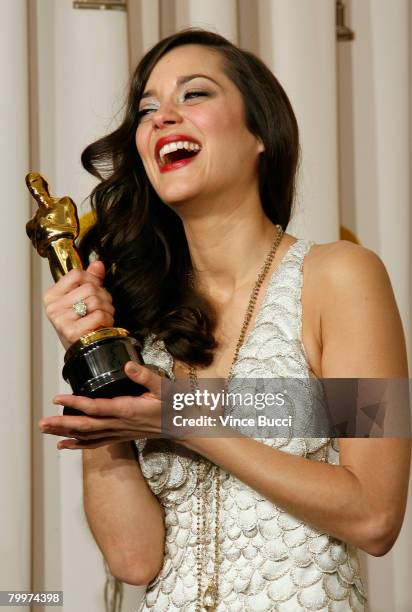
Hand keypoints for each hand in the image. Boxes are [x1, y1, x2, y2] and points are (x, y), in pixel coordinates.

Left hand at [39, 362, 162, 449]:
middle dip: (62, 424)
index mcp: (127, 409)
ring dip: (65, 433)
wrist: (182, 426)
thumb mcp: (163, 387)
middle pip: (85, 426)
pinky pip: (96, 443)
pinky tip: (64, 444)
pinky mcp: (120, 436)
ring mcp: (119, 432)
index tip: (58, 398)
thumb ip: (145, 376)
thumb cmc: (173, 405)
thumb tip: (128, 365)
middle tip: (41, 422)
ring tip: (46, 430)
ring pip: (87, 436)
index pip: (95, 407)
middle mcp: (120, 424)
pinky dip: (78, 445)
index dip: (75, 403)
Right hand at [43, 260, 114, 349]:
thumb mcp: (80, 300)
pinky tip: (102, 324)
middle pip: (89, 288)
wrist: (81, 349)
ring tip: (103, 316)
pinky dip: (107, 319)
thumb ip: (89, 280)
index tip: (96, 288)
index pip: (76, 274)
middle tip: (103, 306)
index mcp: (52, 296)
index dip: (93, 279)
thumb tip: (98, 264)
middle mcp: (53, 308)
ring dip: (107, 309)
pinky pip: (98, 315)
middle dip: (103, 297)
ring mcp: (61, 320)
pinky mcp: (72, 332)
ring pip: (95, 301)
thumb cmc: (80, 324)